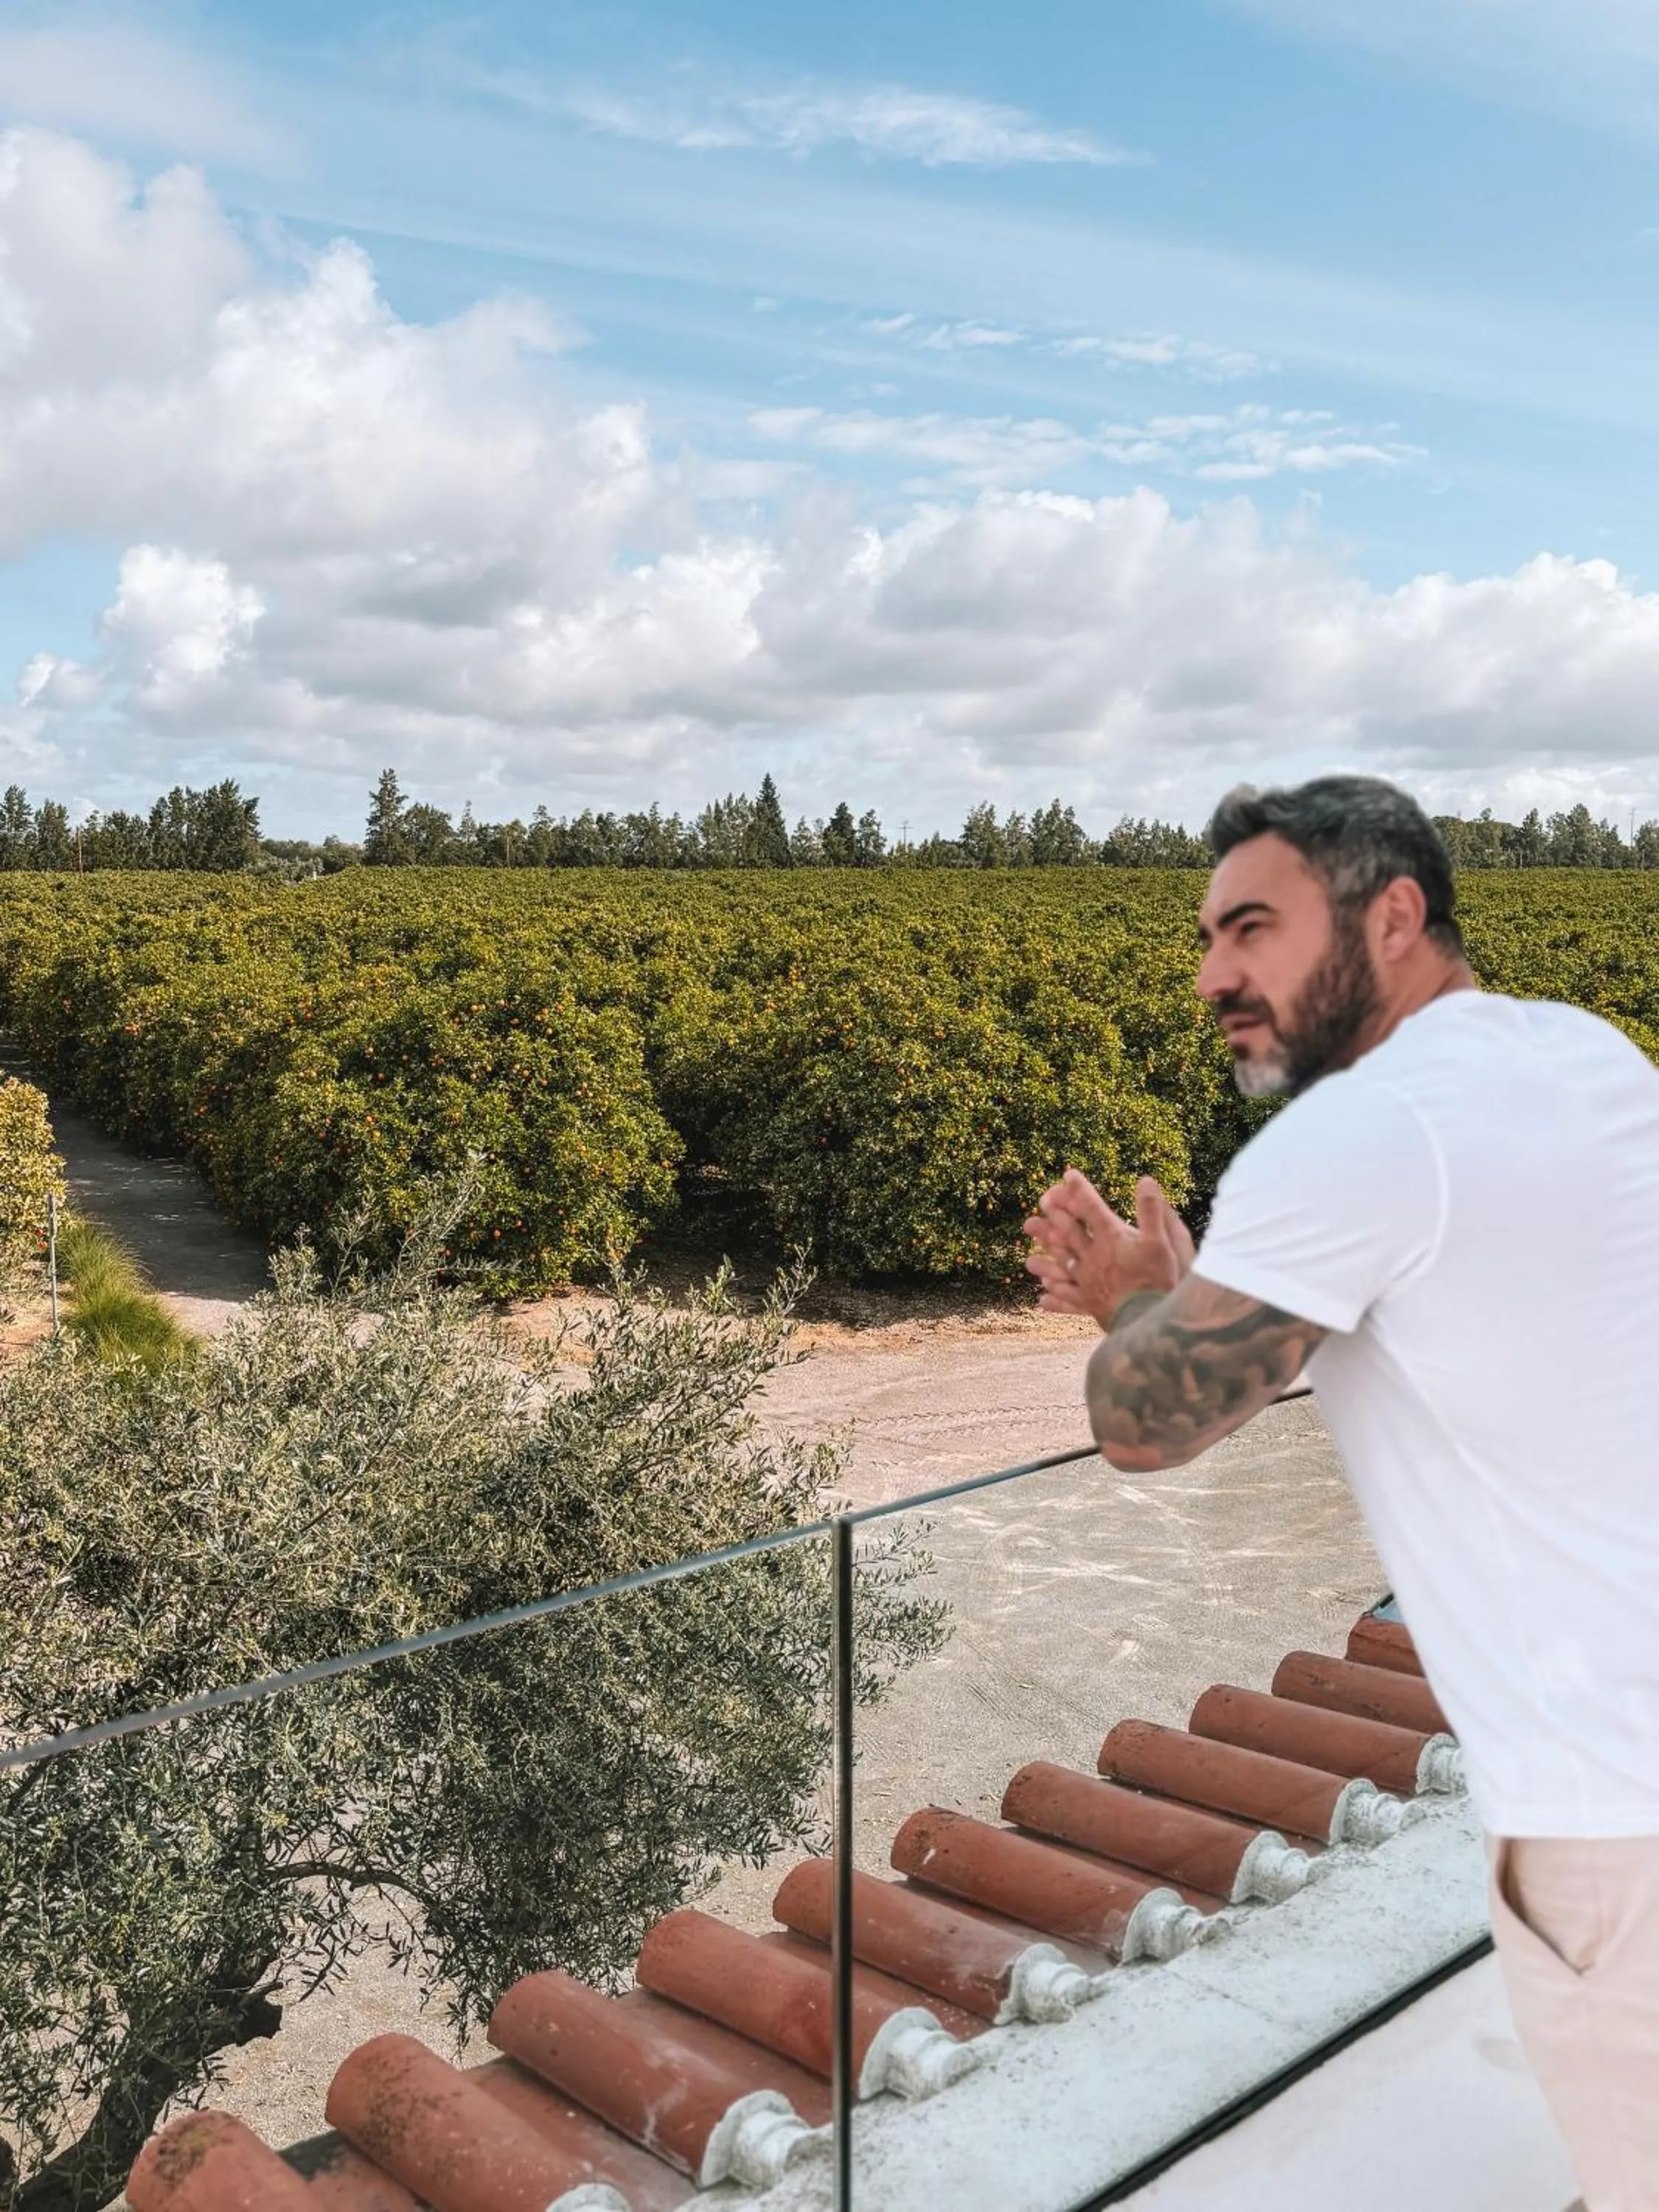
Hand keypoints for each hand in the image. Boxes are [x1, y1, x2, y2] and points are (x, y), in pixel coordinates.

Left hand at [1023, 1170, 1194, 1324]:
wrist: (1150, 1320)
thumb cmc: (1158, 1279)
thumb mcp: (1163, 1241)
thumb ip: (1152, 1211)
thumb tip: (1146, 1180)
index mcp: (1111, 1238)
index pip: (1091, 1208)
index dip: (1079, 1190)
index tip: (1068, 1175)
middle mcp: (1094, 1256)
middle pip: (1069, 1232)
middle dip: (1056, 1215)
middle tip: (1043, 1202)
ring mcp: (1088, 1281)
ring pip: (1062, 1264)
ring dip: (1046, 1258)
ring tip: (1029, 1259)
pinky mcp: (1090, 1304)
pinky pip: (1068, 1299)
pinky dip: (1056, 1297)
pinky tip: (1043, 1297)